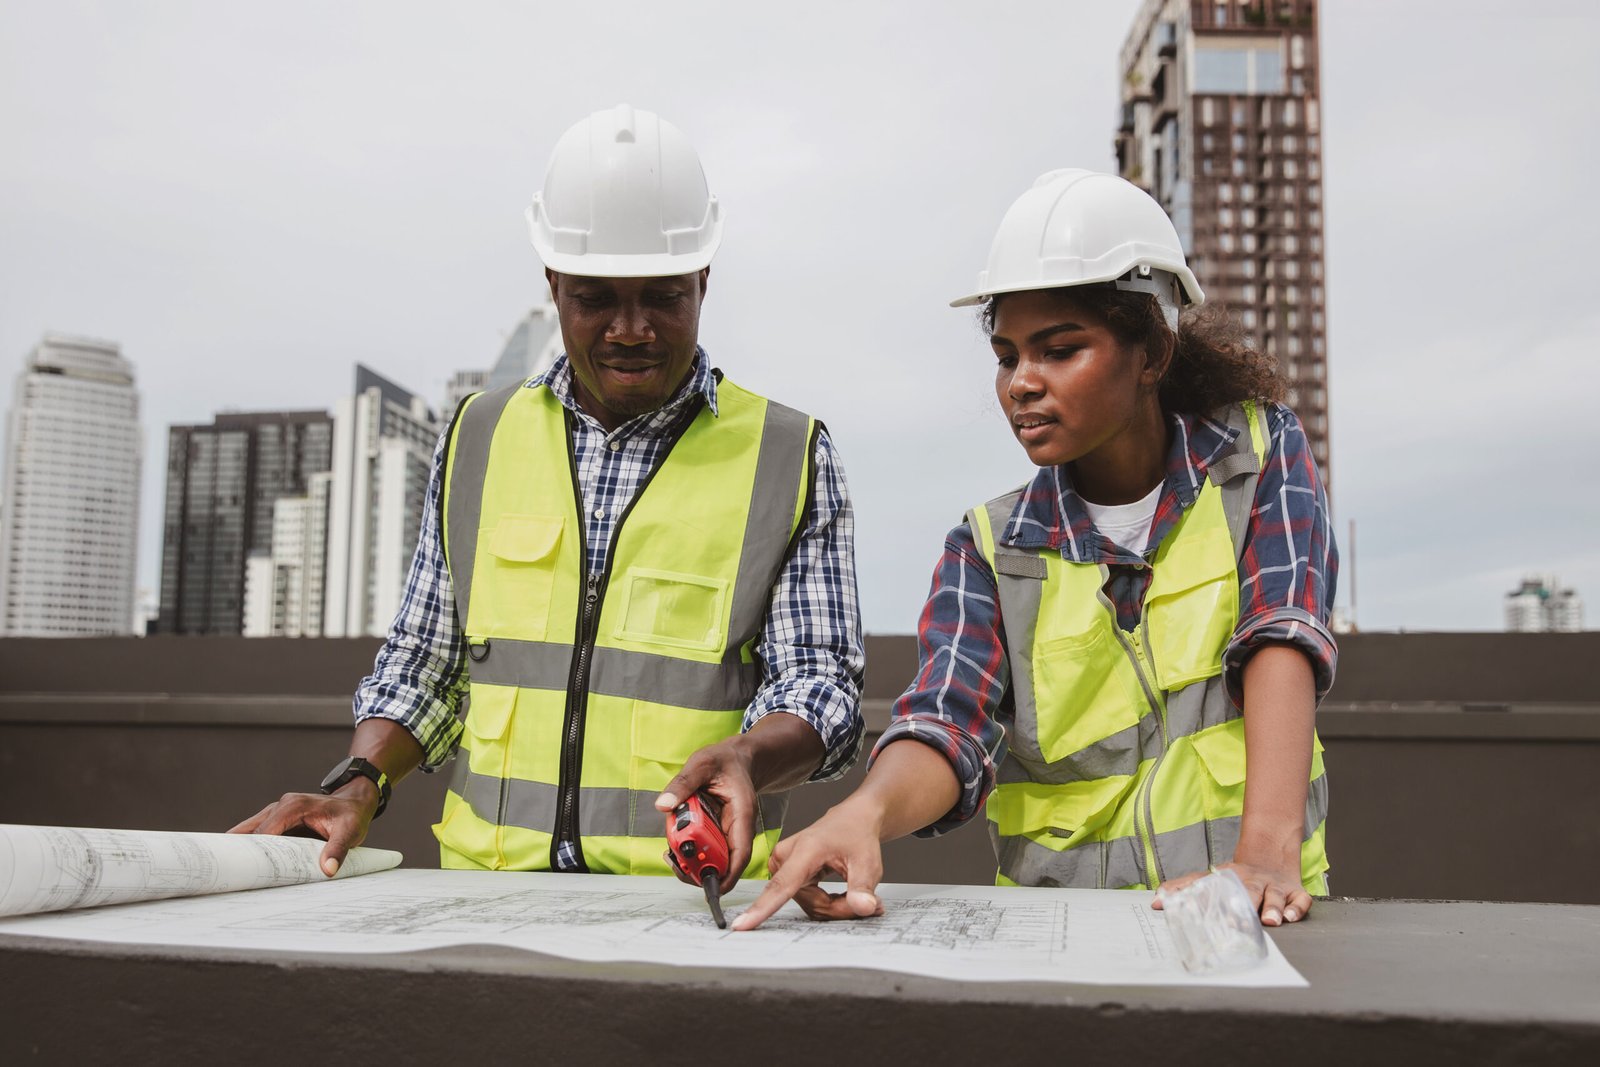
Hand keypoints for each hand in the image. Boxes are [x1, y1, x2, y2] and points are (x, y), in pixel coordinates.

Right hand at [228, 784, 377, 877]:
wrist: (355, 802)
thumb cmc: (351, 815)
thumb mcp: (350, 831)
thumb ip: (338, 849)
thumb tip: (327, 869)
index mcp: (293, 806)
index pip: (265, 831)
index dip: (252, 850)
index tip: (240, 870)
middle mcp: (281, 807)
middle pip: (249, 831)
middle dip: (237, 851)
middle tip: (223, 874)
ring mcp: (277, 813)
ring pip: (249, 832)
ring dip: (241, 850)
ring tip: (229, 873)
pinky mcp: (278, 822)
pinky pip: (258, 835)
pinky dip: (250, 849)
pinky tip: (244, 866)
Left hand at [655, 737, 760, 893]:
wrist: (736, 759)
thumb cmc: (725, 761)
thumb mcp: (702, 764)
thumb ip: (683, 783)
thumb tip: (664, 804)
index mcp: (741, 814)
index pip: (740, 853)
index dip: (728, 875)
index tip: (712, 888)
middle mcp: (736, 828)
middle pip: (722, 862)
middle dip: (698, 868)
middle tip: (674, 862)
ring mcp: (726, 832)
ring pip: (710, 857)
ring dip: (690, 858)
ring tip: (670, 853)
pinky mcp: (715, 831)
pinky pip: (702, 846)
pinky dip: (687, 847)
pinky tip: (673, 842)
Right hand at [729, 799, 885, 930]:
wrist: (855, 819)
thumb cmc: (858, 835)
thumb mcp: (869, 862)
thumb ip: (864, 888)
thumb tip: (864, 908)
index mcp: (805, 850)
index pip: (781, 886)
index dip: (762, 908)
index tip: (742, 925)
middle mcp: (787, 856)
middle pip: (808, 903)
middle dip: (838, 908)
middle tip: (867, 902)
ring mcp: (783, 865)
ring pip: (809, 906)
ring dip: (835, 907)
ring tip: (857, 895)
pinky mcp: (785, 873)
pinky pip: (806, 901)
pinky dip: (828, 903)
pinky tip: (846, 895)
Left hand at [1154, 851, 1312, 926]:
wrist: (1270, 857)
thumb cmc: (1236, 877)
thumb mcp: (1209, 878)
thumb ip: (1183, 888)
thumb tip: (1155, 903)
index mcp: (1230, 878)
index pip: (1220, 889)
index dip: (1214, 902)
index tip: (1210, 918)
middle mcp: (1253, 882)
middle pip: (1250, 892)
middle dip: (1246, 907)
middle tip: (1241, 923)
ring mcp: (1274, 887)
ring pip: (1275, 896)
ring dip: (1273, 907)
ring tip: (1271, 921)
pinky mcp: (1294, 892)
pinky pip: (1300, 899)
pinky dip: (1296, 908)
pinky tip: (1290, 917)